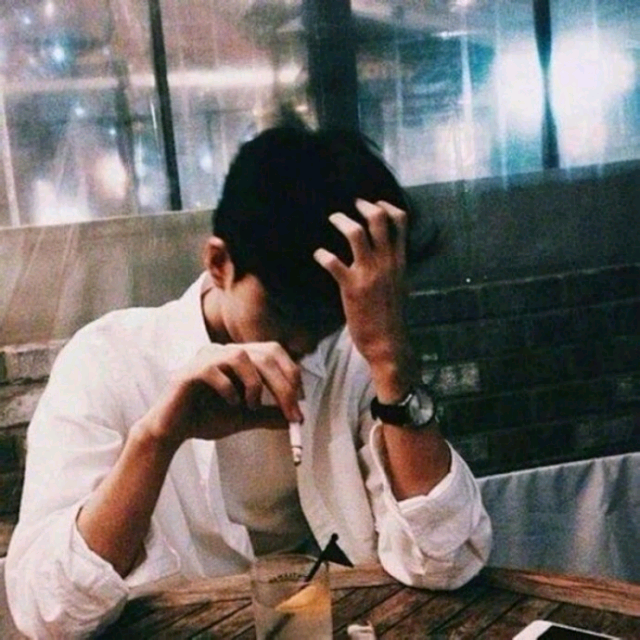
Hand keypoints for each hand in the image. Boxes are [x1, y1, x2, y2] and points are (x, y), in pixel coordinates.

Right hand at [143, 342, 301, 446]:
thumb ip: (268, 414)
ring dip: (254, 384)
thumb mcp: (245, 417)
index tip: (299, 403)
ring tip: (249, 406)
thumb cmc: (206, 418)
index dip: (291, 374)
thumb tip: (295, 419)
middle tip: (291, 412)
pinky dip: (228, 389)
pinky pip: (214, 370)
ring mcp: (205, 358)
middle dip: (282, 385)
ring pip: (241, 356)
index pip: (273, 352)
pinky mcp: (189, 372)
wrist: (172, 431)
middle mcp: (224, 351)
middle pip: (264, 354)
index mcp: (239, 357)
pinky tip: (229, 405)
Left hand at [314, 199, 410, 382]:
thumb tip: (385, 253)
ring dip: (341, 221)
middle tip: (351, 204)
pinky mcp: (351, 287)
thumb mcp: (399, 285)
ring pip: (356, 233)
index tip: (374, 203)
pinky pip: (333, 262)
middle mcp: (386, 262)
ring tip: (333, 218)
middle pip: (378, 219)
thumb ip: (392, 266)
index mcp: (400, 261)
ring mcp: (369, 273)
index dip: (387, 206)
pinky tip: (318, 254)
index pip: (401, 221)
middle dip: (363, 205)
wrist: (387, 342)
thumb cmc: (391, 317)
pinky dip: (322, 254)